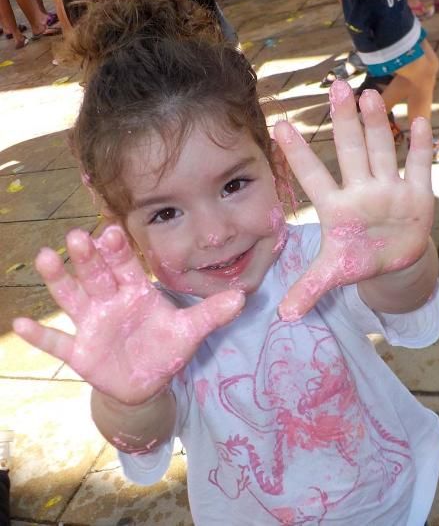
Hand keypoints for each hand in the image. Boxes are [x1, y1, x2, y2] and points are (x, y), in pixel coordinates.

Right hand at [13, 226, 243, 404]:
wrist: (146, 381)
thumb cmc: (165, 347)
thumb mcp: (190, 331)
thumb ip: (212, 313)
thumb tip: (243, 298)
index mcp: (136, 291)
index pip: (126, 265)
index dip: (118, 250)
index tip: (109, 230)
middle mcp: (110, 301)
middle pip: (96, 275)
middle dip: (87, 257)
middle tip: (77, 236)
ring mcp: (92, 324)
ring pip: (73, 298)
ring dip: (59, 280)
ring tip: (45, 257)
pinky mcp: (80, 351)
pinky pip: (58, 343)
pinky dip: (40, 336)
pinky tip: (20, 325)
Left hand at [273, 81, 433, 320]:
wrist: (393, 259)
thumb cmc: (357, 258)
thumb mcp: (333, 273)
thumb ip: (310, 289)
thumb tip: (284, 317)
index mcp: (336, 208)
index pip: (312, 176)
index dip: (297, 153)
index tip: (280, 124)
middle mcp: (361, 190)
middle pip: (350, 151)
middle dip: (344, 122)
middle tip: (336, 87)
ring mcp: (389, 189)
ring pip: (382, 150)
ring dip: (378, 125)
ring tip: (370, 96)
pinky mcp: (416, 193)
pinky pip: (418, 166)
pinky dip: (419, 147)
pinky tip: (418, 121)